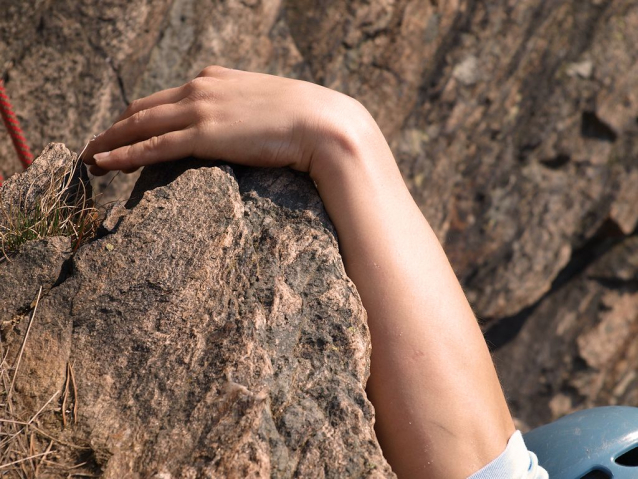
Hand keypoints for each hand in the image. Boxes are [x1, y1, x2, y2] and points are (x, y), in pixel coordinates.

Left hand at [81, 66, 371, 178]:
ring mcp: (200, 109)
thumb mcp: (267, 106)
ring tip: (90, 159)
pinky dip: (124, 155)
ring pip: (140, 125)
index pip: (165, 98)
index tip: (125, 132)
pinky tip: (104, 163)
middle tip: (95, 147)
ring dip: (110, 142)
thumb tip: (245, 128)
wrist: (323, 123)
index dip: (140, 117)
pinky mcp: (203, 134)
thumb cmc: (305, 118)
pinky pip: (153, 145)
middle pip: (143, 108)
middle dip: (115, 129)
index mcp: (215, 79)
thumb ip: (245, 111)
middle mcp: (200, 87)